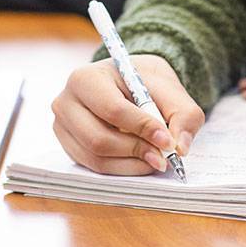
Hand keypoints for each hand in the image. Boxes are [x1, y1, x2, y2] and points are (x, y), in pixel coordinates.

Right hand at [52, 56, 204, 175]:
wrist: (127, 83)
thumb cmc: (145, 84)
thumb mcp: (169, 90)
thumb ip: (183, 115)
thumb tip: (180, 147)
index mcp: (86, 78)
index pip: (112, 110)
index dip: (142, 129)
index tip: (168, 142)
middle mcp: (66, 101)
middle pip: (99, 139)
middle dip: (136, 151)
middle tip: (163, 157)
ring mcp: (63, 126)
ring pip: (96, 157)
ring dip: (131, 164)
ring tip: (155, 159)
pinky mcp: (68, 145)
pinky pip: (94, 167)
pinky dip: (122, 169)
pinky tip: (139, 160)